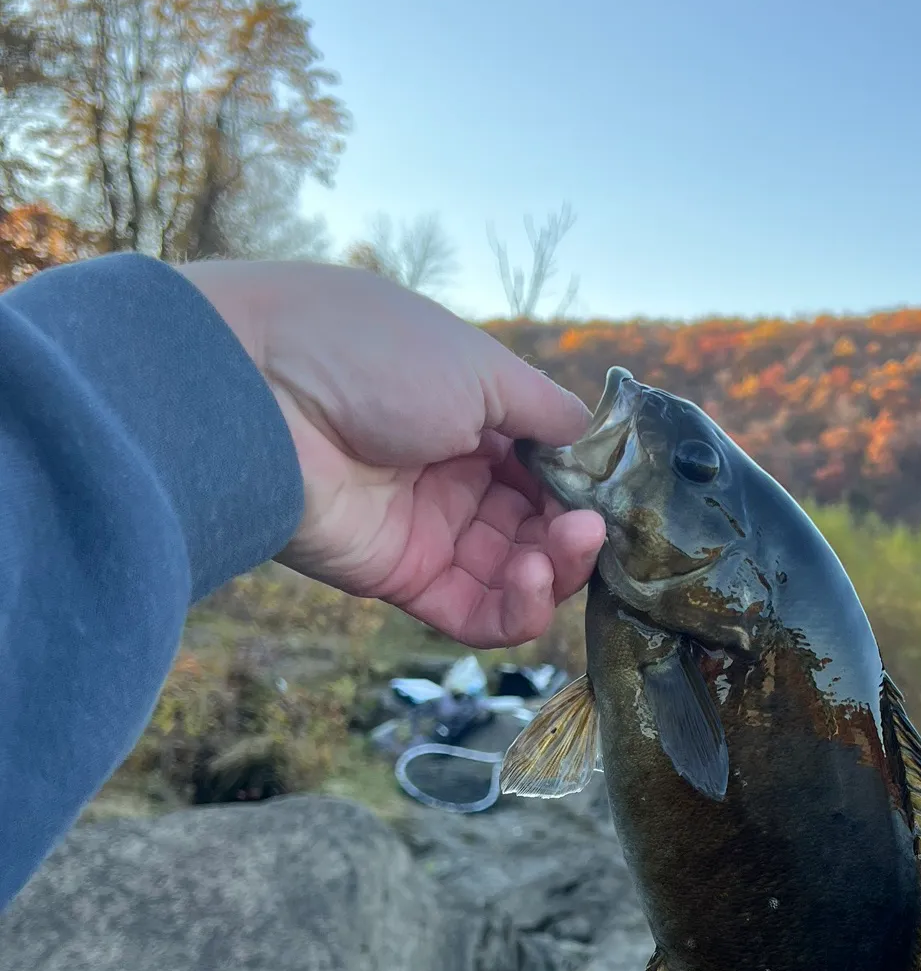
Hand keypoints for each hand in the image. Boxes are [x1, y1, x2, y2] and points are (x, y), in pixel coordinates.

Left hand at [184, 260, 604, 646]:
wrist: (259, 393)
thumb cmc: (371, 357)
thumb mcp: (481, 367)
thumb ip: (548, 412)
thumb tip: (595, 443)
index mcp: (471, 412)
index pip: (547, 463)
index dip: (583, 482)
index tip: (611, 490)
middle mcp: (453, 472)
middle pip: (539, 522)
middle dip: (577, 529)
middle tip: (592, 525)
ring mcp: (430, 529)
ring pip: (517, 572)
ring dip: (558, 568)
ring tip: (566, 547)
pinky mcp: (403, 580)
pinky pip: (477, 613)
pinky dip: (519, 607)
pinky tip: (535, 578)